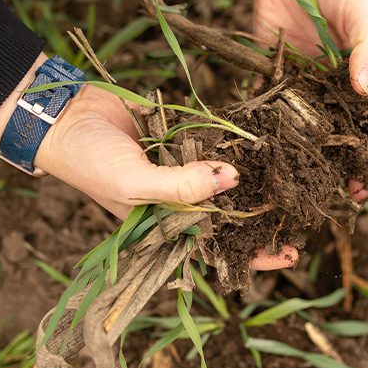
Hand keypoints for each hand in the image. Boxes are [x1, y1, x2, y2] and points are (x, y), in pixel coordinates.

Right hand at [0, 54, 293, 269]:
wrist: (63, 114)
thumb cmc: (89, 162)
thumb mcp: (134, 184)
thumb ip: (181, 187)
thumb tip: (232, 179)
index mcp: (163, 222)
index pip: (214, 246)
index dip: (251, 253)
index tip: (291, 252)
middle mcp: (176, 197)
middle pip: (227, 208)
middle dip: (261, 209)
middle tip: (304, 206)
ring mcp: (178, 163)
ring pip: (223, 172)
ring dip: (252, 172)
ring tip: (292, 173)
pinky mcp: (178, 133)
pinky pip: (211, 138)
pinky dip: (230, 138)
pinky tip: (260, 137)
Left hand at [239, 0, 367, 266]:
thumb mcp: (362, 12)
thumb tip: (366, 90)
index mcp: (364, 82)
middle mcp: (334, 92)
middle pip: (339, 142)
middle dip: (337, 174)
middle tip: (330, 201)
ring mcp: (302, 88)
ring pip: (304, 134)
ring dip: (302, 162)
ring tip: (297, 190)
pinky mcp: (271, 79)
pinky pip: (269, 110)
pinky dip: (266, 132)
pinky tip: (261, 157)